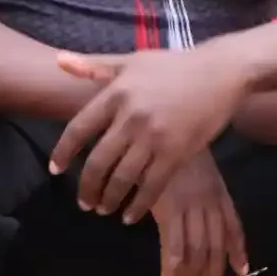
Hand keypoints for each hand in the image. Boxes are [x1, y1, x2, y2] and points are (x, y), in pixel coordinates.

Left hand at [50, 48, 251, 223]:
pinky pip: (152, 186)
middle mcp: (131, 118)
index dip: (63, 153)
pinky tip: (130, 215)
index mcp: (116, 94)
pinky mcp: (177, 152)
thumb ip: (95, 65)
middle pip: (98, 162)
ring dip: (109, 199)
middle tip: (84, 202)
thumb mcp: (132, 60)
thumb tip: (58, 61)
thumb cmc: (175, 64)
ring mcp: (154, 137)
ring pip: (122, 179)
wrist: (221, 72)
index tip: (56, 169)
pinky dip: (138, 205)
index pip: (78, 130)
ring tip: (104, 209)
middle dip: (87, 187)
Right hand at [151, 153, 248, 275]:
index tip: (241, 272)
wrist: (160, 131)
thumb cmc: (176, 148)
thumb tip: (202, 211)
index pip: (233, 227)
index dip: (237, 251)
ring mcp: (190, 207)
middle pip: (214, 248)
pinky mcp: (168, 209)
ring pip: (196, 252)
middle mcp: (209, 203)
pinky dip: (171, 268)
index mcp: (218, 193)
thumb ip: (206, 190)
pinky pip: (173, 245)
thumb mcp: (199, 168)